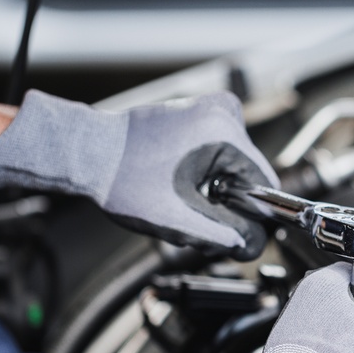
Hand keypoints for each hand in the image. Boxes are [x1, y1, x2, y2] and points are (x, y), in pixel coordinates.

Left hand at [0, 91, 278, 260]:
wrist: (87, 153)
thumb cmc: (122, 181)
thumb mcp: (179, 220)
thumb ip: (224, 235)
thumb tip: (254, 245)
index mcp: (224, 133)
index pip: (266, 184)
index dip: (254, 216)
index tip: (234, 233)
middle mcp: (223, 112)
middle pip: (250, 175)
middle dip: (229, 203)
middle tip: (195, 216)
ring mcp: (211, 108)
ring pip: (235, 167)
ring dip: (217, 191)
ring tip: (181, 198)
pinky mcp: (199, 112)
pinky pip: (220, 153)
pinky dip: (207, 175)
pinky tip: (179, 182)